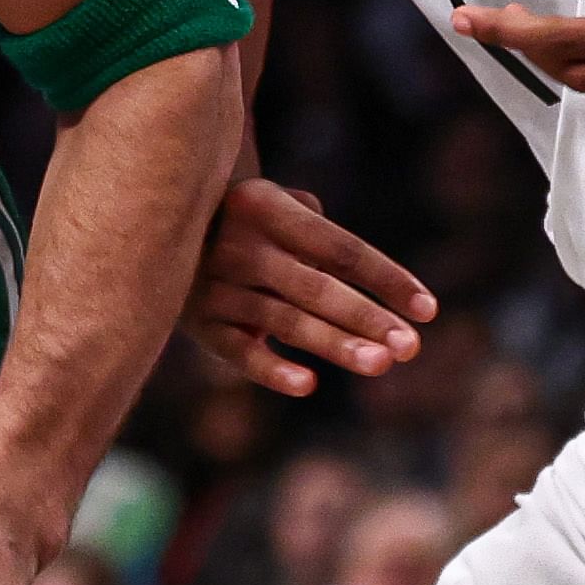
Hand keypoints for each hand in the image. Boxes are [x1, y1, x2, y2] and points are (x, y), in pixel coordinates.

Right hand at [184, 177, 435, 396]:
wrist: (156, 222)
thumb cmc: (243, 218)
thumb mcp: (273, 200)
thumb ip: (318, 228)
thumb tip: (356, 274)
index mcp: (267, 207)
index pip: (340, 248)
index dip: (387, 278)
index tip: (428, 310)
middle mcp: (239, 244)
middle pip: (316, 287)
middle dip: (367, 317)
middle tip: (410, 348)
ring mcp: (214, 285)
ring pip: (284, 321)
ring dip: (334, 344)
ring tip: (380, 364)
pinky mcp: (198, 322)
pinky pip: (237, 351)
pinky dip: (270, 369)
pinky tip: (307, 384)